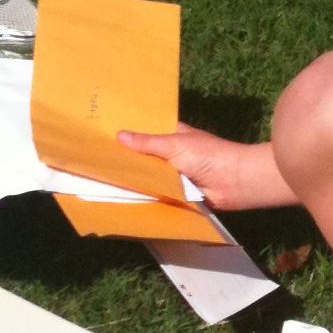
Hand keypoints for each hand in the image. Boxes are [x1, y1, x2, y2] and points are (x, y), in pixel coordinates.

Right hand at [116, 122, 297, 211]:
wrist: (235, 182)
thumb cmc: (208, 156)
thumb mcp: (174, 145)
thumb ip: (147, 144)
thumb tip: (119, 136)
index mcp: (173, 136)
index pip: (147, 133)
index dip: (130, 134)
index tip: (104, 136)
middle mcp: (173, 155)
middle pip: (146, 157)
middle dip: (128, 159)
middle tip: (97, 161)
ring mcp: (176, 176)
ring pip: (151, 177)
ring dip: (136, 180)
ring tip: (103, 180)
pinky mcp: (179, 195)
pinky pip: (159, 194)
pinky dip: (147, 196)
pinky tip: (124, 199)